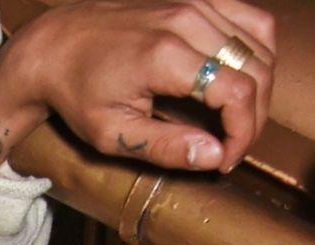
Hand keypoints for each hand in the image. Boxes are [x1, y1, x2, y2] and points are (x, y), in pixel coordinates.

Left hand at [0, 0, 276, 173]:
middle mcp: (186, 21)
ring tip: (238, 118)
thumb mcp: (110, 133)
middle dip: (254, 115)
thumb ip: (164, 147)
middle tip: (233, 145)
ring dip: (260, 85)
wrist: (53, 46)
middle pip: (256, 68)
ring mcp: (194, 3)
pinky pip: (249, 20)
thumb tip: (214, 156)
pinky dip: (257, 51)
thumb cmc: (76, 93)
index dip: (243, 132)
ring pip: (260, 43)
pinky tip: (243, 77)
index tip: (226, 159)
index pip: (237, 93)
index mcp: (165, 56)